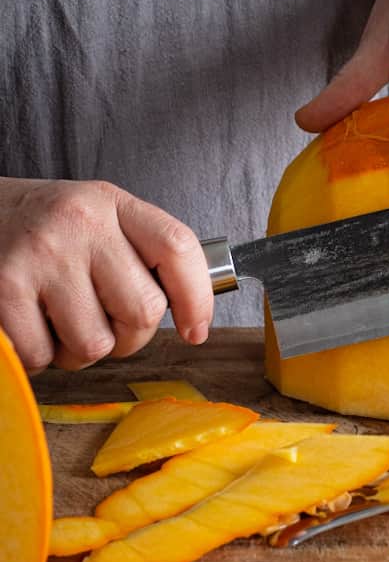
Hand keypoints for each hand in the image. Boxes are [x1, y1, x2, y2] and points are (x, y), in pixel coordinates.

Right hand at [0, 178, 212, 372]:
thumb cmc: (48, 230)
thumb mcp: (102, 221)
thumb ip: (143, 255)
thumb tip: (191, 318)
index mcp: (113, 204)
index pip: (178, 248)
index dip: (197, 298)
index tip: (195, 330)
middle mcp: (81, 222)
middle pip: (144, 311)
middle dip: (130, 336)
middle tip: (105, 323)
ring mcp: (42, 254)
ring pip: (96, 344)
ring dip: (81, 351)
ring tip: (62, 322)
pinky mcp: (4, 286)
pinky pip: (44, 355)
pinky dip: (40, 356)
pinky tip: (31, 326)